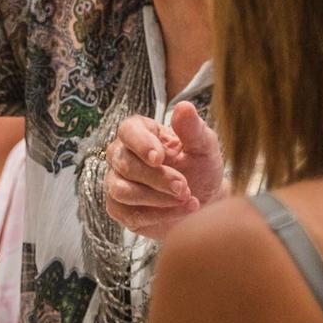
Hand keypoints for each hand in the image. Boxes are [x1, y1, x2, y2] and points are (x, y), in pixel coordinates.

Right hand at [103, 103, 224, 242]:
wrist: (205, 202)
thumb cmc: (202, 168)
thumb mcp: (204, 148)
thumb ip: (193, 129)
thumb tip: (184, 107)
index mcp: (140, 131)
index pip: (127, 131)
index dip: (140, 144)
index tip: (160, 158)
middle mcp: (122, 154)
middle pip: (125, 164)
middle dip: (157, 178)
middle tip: (184, 188)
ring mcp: (117, 182)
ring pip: (122, 190)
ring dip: (156, 198)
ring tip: (186, 200)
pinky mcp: (119, 208)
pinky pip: (127, 213)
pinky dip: (156, 215)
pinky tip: (179, 212)